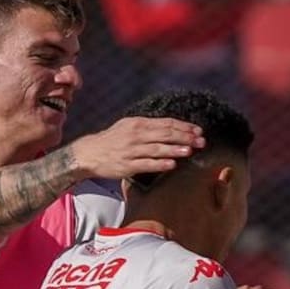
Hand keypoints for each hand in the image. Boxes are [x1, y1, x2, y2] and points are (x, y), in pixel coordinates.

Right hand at [68, 116, 204, 180]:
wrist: (89, 153)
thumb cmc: (112, 140)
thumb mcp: (128, 126)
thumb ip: (148, 126)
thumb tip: (171, 126)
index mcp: (138, 123)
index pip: (165, 123)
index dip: (183, 126)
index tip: (198, 131)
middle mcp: (136, 135)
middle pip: (164, 134)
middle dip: (184, 137)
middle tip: (200, 141)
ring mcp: (131, 150)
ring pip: (157, 149)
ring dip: (174, 149)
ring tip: (190, 151)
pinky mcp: (127, 165)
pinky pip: (146, 164)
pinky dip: (159, 164)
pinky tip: (171, 164)